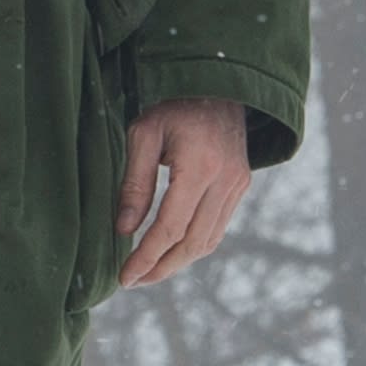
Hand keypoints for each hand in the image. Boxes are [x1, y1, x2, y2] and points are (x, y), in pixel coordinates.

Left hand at [113, 95, 252, 289]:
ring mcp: (237, 185)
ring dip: (178, 262)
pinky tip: (172, 249)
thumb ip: (135, 183)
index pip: (170, 227)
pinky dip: (194, 245)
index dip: (146, 257)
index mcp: (199, 166)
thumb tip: (125, 230)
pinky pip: (218, 228)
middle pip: (192, 243)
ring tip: (149, 271)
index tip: (125, 276)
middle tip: (134, 281)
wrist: (219, 83)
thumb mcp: (144, 134)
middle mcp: (224, 181)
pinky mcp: (240, 186)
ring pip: (208, 241)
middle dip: (161, 268)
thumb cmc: (174, 105)